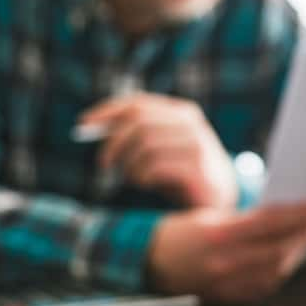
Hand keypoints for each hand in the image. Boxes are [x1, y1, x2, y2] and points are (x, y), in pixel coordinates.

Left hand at [80, 93, 237, 208]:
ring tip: (134, 179)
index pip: (137, 103)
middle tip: (103, 164)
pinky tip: (148, 184)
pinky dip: (142, 177)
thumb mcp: (163, 149)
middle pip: (137, 122)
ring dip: (130, 166)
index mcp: (183, 113)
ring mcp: (197, 146)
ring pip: (143, 145)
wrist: (222, 202)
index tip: (83, 123)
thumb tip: (94, 127)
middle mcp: (191, 125)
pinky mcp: (197, 170)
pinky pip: (154, 167)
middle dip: (113, 143)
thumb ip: (138, 135)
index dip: (106, 111)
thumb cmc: (184, 175)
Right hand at [148, 201, 305, 301]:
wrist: (149, 261)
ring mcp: (226, 282)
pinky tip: (289, 258)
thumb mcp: (210, 216)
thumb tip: (283, 218)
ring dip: (296, 252)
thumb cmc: (179, 233)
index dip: (302, 214)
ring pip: (276, 270)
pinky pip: (264, 287)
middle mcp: (225, 261)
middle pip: (279, 248)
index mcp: (219, 234)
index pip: (272, 222)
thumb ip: (245, 220)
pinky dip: (281, 272)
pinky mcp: (227, 296)